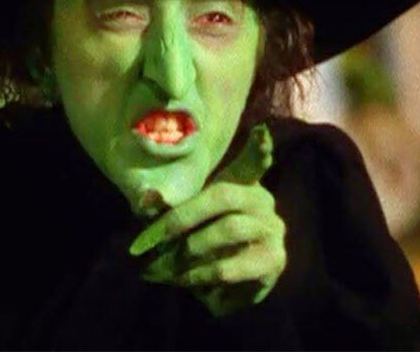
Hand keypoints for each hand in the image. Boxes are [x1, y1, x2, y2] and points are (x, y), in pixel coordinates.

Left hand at [129, 124, 286, 316]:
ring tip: (162, 267)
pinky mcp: (272, 261)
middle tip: (150, 238)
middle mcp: (263, 202)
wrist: (233, 288)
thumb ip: (173, 206)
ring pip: (227, 229)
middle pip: (223, 194)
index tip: (260, 130)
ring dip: (188, 249)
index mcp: (244, 186)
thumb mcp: (189, 221)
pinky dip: (201, 275)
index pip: (253, 162)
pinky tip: (185, 281)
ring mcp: (272, 230)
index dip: (258, 147)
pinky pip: (230, 266)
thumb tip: (147, 197)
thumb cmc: (206, 244)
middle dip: (182, 216)